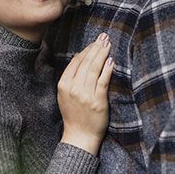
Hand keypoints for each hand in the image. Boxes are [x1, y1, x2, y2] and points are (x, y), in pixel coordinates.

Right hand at [57, 33, 113, 155]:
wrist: (79, 136)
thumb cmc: (74, 115)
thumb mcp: (64, 95)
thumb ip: (70, 78)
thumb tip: (80, 58)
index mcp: (63, 85)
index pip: (75, 62)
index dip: (85, 51)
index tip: (93, 43)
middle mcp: (73, 88)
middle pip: (85, 62)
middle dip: (95, 47)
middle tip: (103, 37)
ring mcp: (85, 94)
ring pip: (94, 68)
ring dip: (102, 53)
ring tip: (107, 43)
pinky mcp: (97, 100)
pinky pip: (103, 80)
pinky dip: (107, 68)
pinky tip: (111, 60)